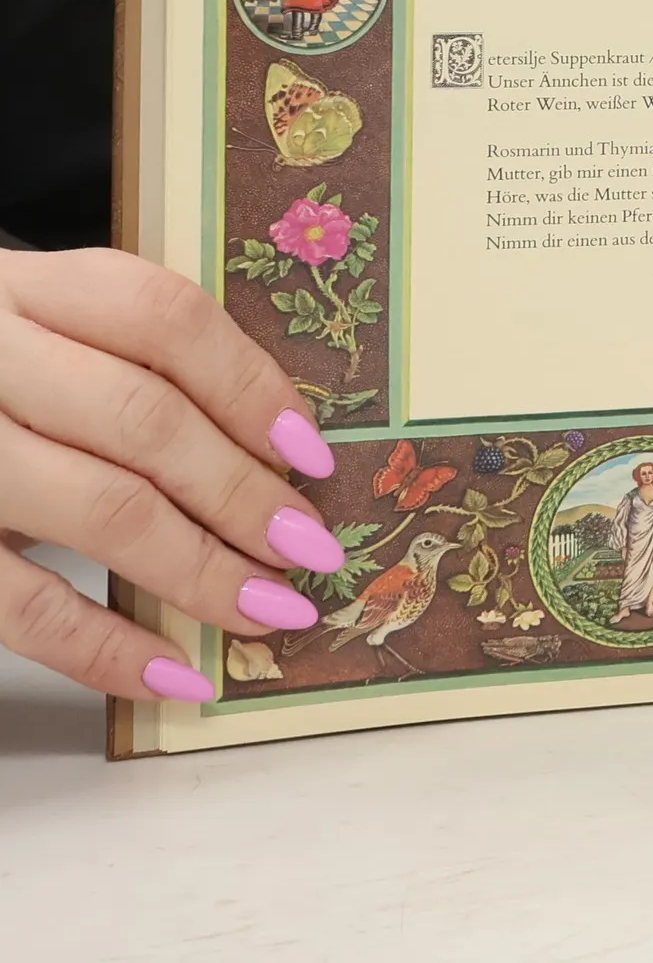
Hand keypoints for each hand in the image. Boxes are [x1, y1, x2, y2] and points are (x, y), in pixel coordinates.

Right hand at [0, 248, 342, 700]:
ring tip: (270, 608)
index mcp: (27, 289)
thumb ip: (128, 373)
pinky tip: (174, 673)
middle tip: (311, 550)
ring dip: (200, 569)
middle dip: (243, 494)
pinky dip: (104, 647)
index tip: (314, 453)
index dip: (251, 386)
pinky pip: (19, 605)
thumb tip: (274, 459)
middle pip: (144, 420)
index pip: (163, 319)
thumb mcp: (41, 342)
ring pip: (99, 506)